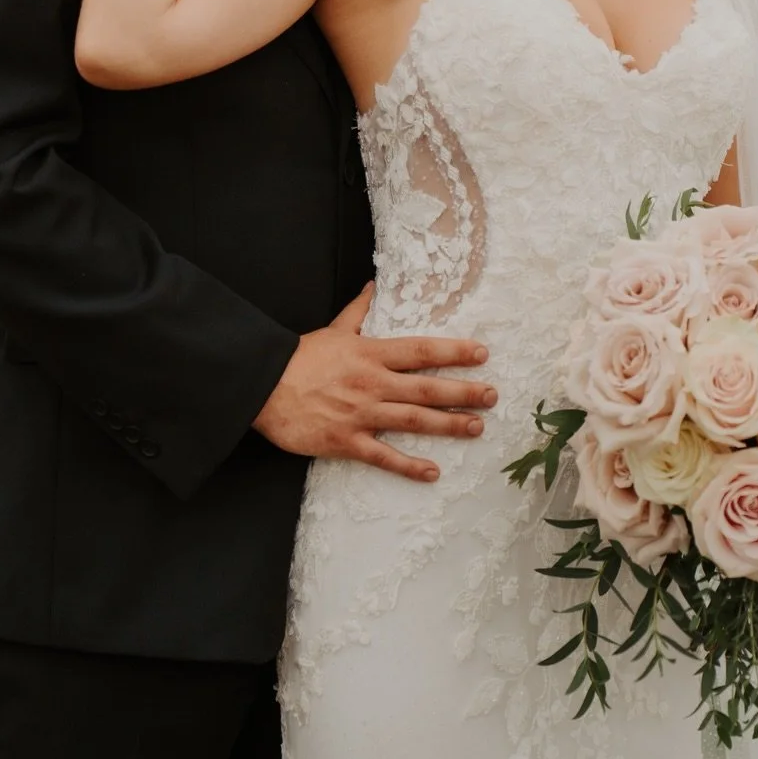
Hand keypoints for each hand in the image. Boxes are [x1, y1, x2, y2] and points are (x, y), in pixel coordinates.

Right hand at [252, 285, 495, 482]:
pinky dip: (409, 466)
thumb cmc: (299, 357)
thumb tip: (372, 287)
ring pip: (414, 420)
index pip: (422, 350)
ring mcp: (362, 414)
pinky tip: (432, 472)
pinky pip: (384, 456)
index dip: (454, 352)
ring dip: (448, 424)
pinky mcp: (347, 441)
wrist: (264, 385)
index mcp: (371, 353)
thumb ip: (358, 311)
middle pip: (427, 387)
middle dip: (463, 392)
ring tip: (476, 427)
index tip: (481, 354)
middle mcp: (374, 383)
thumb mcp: (333, 328)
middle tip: (493, 396)